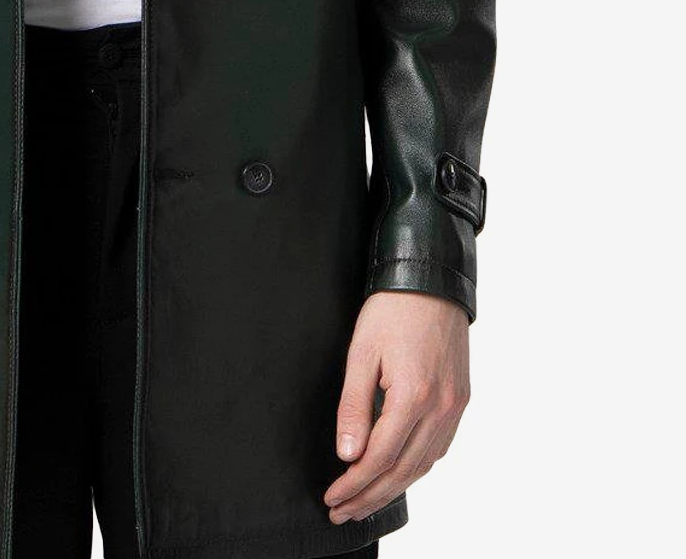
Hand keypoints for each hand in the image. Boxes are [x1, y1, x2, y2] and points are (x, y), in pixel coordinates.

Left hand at [324, 289, 469, 525]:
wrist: (432, 281)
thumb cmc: (393, 310)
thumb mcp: (362, 352)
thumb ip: (354, 407)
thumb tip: (347, 454)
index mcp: (414, 395)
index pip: (380, 457)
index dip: (354, 483)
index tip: (333, 497)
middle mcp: (440, 408)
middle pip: (402, 471)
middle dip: (369, 497)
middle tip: (342, 512)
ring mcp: (455, 407)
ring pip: (423, 465)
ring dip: (392, 489)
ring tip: (364, 502)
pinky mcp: (460, 401)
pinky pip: (438, 448)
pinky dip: (416, 468)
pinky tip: (397, 475)